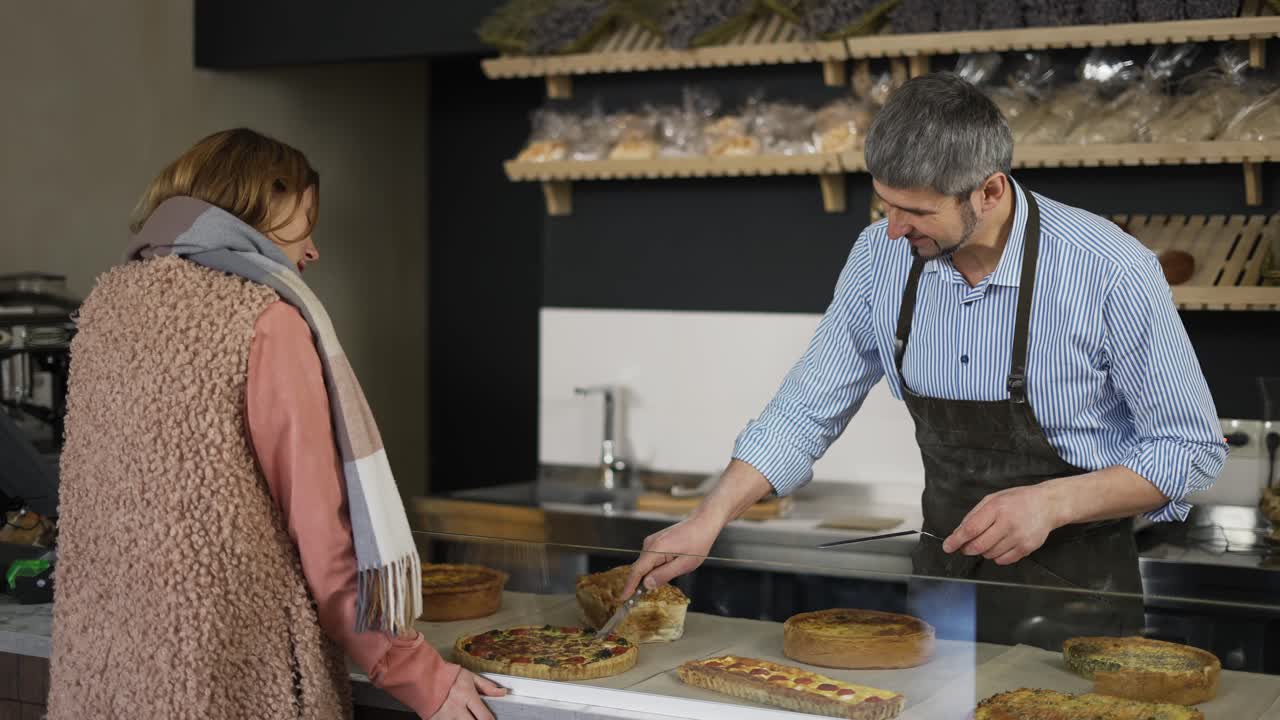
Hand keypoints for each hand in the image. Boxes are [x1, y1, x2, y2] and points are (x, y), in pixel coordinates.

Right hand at [430, 669, 505, 719]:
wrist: (423, 675)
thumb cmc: (447, 675)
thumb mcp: (469, 676)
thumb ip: (486, 686)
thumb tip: (502, 692)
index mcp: (467, 696)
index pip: (484, 717)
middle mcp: (456, 708)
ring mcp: (445, 717)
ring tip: (466, 717)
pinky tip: (456, 718)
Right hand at [621, 512, 721, 598]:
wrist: (702, 523)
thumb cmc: (697, 542)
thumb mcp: (684, 564)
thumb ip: (664, 574)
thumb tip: (647, 584)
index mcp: (656, 549)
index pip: (637, 570)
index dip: (629, 586)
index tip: (624, 598)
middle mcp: (650, 544)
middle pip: (640, 568)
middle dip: (640, 583)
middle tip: (647, 596)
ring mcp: (652, 541)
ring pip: (646, 564)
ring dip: (651, 574)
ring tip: (672, 572)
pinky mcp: (655, 541)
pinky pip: (650, 558)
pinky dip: (654, 567)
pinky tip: (670, 567)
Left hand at [941, 484, 1061, 565]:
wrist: (1047, 505)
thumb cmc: (1017, 500)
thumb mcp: (992, 499)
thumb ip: (974, 515)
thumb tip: (958, 533)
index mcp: (996, 508)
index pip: (971, 529)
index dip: (956, 540)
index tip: (948, 547)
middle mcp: (1008, 523)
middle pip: (978, 546)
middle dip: (967, 549)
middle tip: (965, 547)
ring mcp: (1019, 537)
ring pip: (990, 555)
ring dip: (983, 551)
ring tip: (989, 540)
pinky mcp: (1027, 547)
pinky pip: (1004, 560)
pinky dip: (997, 556)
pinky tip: (1000, 545)